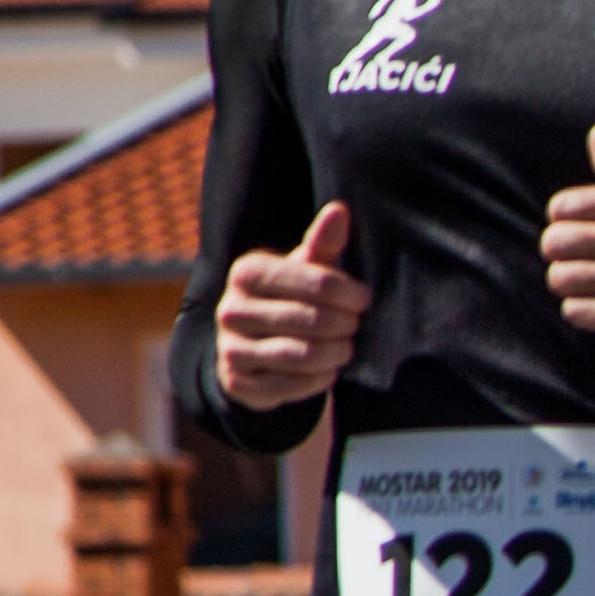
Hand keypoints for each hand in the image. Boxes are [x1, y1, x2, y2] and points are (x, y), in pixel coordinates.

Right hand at [213, 202, 370, 409]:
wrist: (249, 347)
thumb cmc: (286, 297)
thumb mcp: (303, 269)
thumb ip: (322, 243)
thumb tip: (340, 209)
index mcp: (247, 272)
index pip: (318, 282)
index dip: (350, 294)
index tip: (364, 299)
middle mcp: (231, 309)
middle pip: (314, 320)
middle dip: (345, 324)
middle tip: (354, 325)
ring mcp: (230, 348)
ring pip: (304, 355)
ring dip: (336, 353)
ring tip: (345, 347)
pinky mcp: (237, 382)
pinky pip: (292, 386)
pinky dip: (319, 379)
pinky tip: (327, 369)